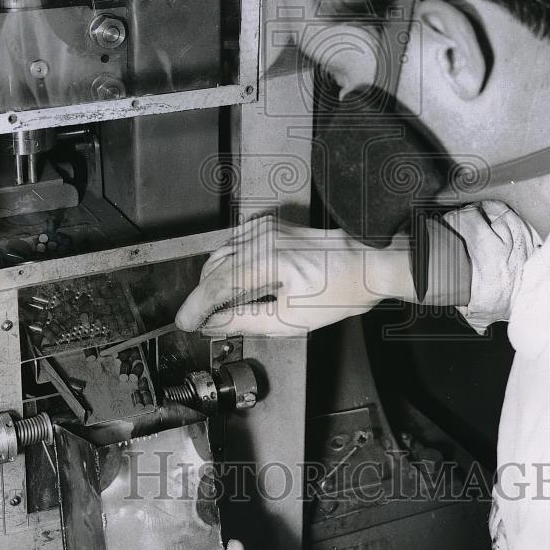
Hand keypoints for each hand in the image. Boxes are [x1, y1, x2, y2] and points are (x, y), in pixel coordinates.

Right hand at [175, 214, 409, 336]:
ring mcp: (264, 227)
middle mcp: (261, 237)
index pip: (216, 284)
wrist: (365, 263)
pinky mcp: (268, 225)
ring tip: (215, 307)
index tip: (185, 323)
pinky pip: (234, 245)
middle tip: (199, 321)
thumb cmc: (338, 291)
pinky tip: (233, 283)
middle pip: (214, 267)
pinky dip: (227, 265)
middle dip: (203, 295)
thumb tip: (214, 324)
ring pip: (220, 254)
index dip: (196, 306)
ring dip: (213, 280)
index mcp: (267, 260)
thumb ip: (247, 320)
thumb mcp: (292, 319)